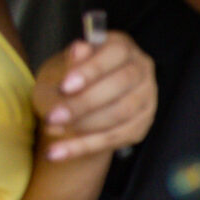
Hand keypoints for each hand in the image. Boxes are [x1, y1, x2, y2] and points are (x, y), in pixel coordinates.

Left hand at [31, 31, 154, 162]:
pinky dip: (85, 146)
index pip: (115, 54)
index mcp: (122, 47)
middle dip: (85, 103)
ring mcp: (147, 97)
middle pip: (121, 85)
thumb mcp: (58, 70)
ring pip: (121, 113)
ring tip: (52, 130)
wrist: (74, 106)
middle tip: (53, 117)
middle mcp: (142, 69)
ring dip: (84, 125)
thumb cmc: (66, 82)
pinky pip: (116, 137)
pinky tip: (59, 151)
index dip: (92, 70)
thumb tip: (79, 49)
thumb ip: (68, 64)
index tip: (66, 86)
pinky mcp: (143, 123)